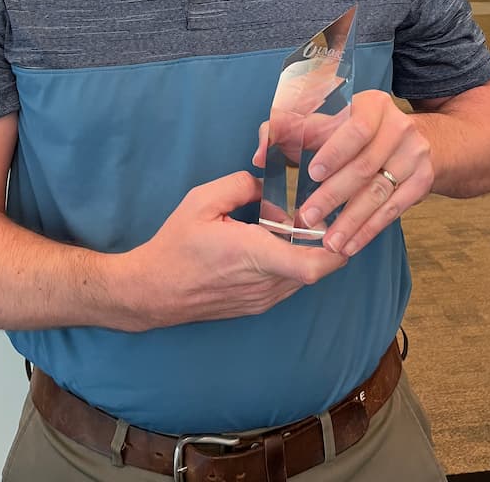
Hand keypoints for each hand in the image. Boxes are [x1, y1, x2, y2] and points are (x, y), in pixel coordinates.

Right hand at [129, 171, 346, 328]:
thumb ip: (242, 184)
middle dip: (318, 238)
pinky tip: (268, 243)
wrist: (153, 291)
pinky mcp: (258, 306)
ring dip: (303, 251)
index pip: (311, 265)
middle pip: (317, 266)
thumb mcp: (202, 199)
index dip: (335, 249)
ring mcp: (263, 299)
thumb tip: (271, 187)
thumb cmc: (177, 244)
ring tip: (279, 226)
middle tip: (302, 212)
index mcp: (253, 254)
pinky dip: (289, 263)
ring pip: (305, 275)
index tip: (336, 226)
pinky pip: (289, 283)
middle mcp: (264, 283)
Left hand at [253, 91, 432, 257]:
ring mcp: (415, 155)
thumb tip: (259, 154)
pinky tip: (350, 245)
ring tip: (328, 242)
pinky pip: (394, 210)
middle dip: (334, 195)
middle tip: (307, 218)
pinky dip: (369, 230)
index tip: (311, 173)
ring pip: (379, 193)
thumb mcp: (322, 122)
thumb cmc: (350, 131)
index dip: (334, 152)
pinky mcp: (422, 181)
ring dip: (351, 221)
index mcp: (373, 105)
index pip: (356, 128)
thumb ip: (285, 131)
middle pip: (365, 166)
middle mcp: (399, 127)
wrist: (406, 139)